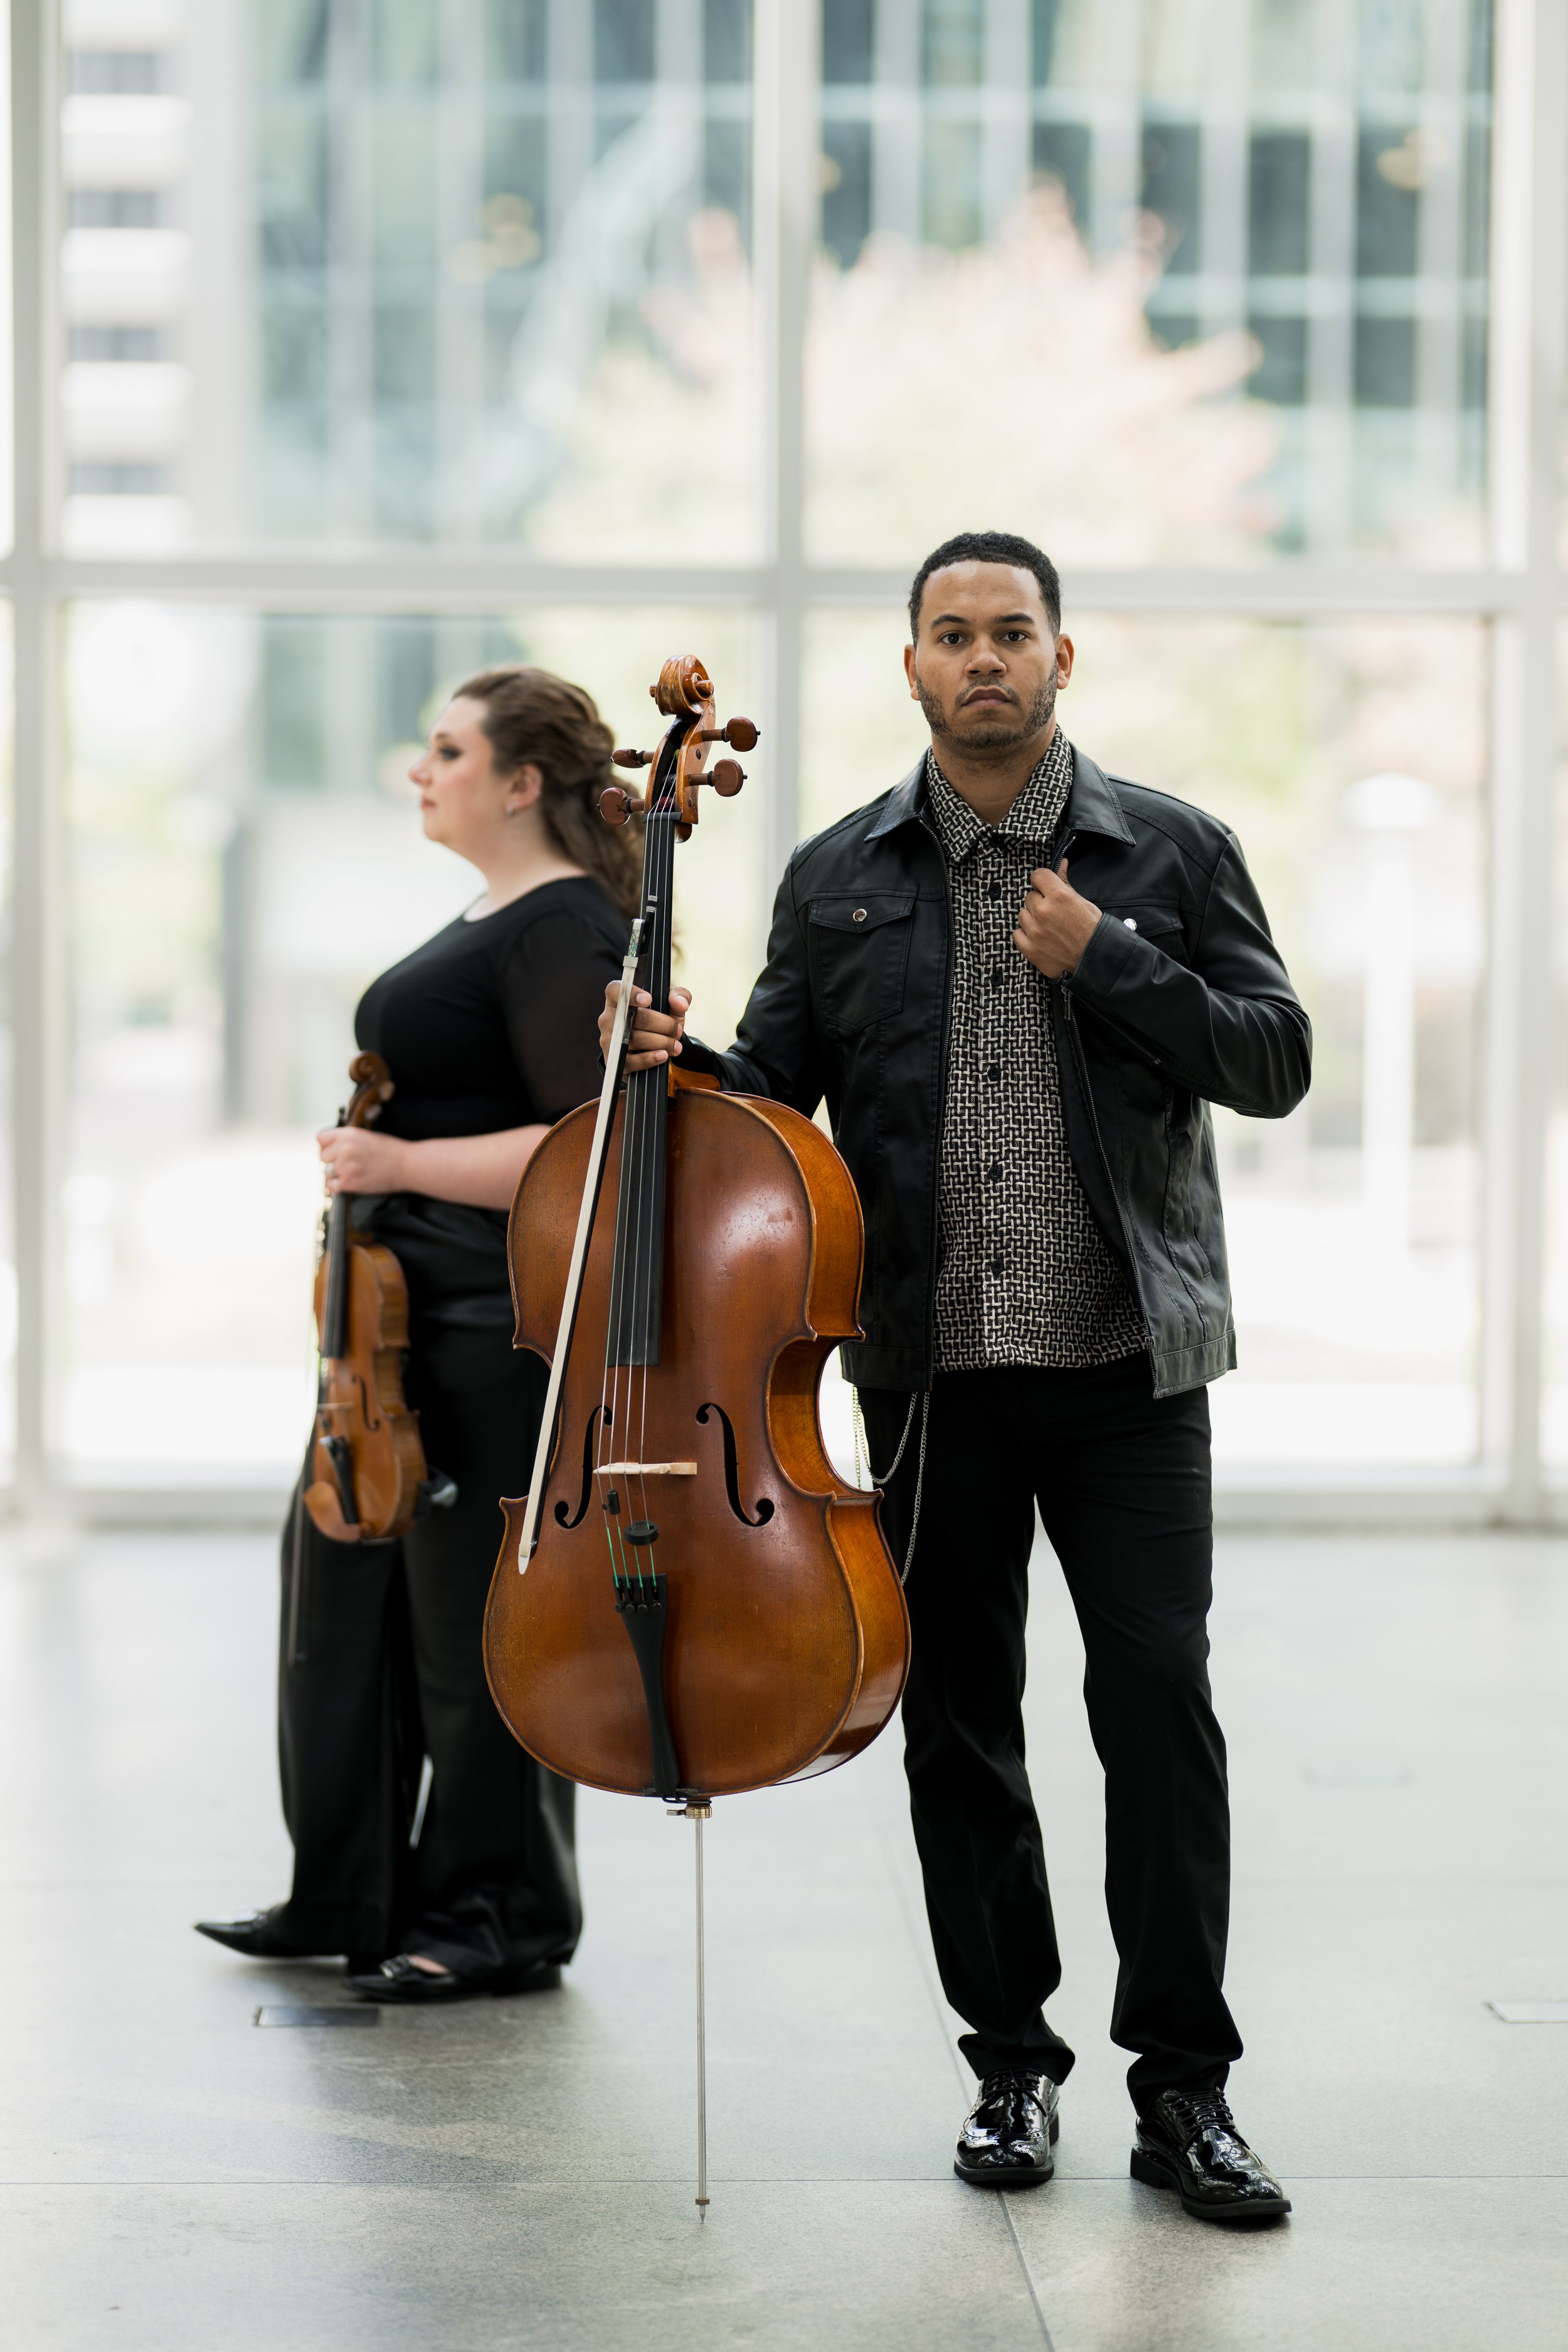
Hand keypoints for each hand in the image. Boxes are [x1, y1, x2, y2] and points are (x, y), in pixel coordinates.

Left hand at [317, 1124, 409, 1194]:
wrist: (407, 1165)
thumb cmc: (391, 1150)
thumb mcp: (367, 1135)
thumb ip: (347, 1139)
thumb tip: (331, 1146)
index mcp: (348, 1134)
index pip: (321, 1139)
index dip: (327, 1144)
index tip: (334, 1149)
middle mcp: (344, 1149)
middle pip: (323, 1156)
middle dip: (332, 1160)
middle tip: (349, 1162)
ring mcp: (346, 1166)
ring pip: (327, 1172)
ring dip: (337, 1173)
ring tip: (354, 1172)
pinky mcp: (350, 1182)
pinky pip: (332, 1186)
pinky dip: (339, 1186)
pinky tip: (351, 1181)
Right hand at [599, 981, 690, 1073]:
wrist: (655, 1054)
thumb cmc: (659, 1026)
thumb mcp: (672, 1008)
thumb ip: (679, 996)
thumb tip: (680, 1003)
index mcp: (619, 1002)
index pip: (614, 990)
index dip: (630, 993)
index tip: (649, 999)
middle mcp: (609, 1020)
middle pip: (636, 1017)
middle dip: (664, 1024)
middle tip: (676, 1031)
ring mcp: (609, 1041)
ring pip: (636, 1039)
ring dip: (662, 1042)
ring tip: (674, 1046)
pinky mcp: (614, 1061)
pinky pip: (632, 1060)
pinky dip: (651, 1058)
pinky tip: (663, 1055)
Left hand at [1013, 858, 1101, 980]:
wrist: (1096, 960)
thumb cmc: (1092, 930)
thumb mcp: (1082, 902)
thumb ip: (1065, 883)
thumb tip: (1061, 864)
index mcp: (1058, 896)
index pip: (1037, 876)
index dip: (1042, 881)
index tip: (1045, 887)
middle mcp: (1043, 911)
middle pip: (1030, 897)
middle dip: (1039, 902)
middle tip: (1053, 913)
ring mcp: (1034, 931)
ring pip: (1022, 914)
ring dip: (1032, 919)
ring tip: (1048, 927)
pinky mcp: (1030, 949)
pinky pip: (1017, 933)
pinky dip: (1025, 935)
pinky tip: (1039, 938)